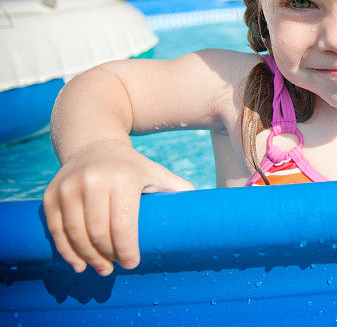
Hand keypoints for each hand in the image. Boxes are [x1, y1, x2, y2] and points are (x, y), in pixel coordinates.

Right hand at [43, 141, 193, 274]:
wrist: (94, 145)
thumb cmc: (132, 167)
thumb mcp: (156, 173)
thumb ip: (178, 189)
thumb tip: (208, 210)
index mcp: (124, 178)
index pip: (123, 224)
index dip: (127, 249)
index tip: (132, 263)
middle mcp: (94, 180)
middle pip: (98, 232)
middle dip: (108, 255)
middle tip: (114, 268)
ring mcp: (69, 187)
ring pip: (76, 234)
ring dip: (87, 258)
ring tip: (100, 269)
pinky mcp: (51, 195)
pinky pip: (56, 229)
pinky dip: (65, 250)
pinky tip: (78, 263)